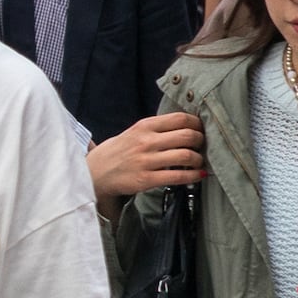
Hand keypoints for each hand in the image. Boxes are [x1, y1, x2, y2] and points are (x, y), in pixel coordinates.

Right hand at [88, 110, 202, 202]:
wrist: (94, 172)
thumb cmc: (118, 151)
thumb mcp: (134, 132)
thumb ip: (157, 129)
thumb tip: (187, 128)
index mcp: (145, 126)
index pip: (180, 118)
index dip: (197, 124)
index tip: (202, 130)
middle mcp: (146, 141)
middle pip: (188, 136)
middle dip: (201, 141)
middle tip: (202, 147)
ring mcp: (146, 161)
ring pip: (186, 156)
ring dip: (199, 160)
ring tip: (199, 162)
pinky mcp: (146, 179)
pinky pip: (178, 176)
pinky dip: (194, 176)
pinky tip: (198, 176)